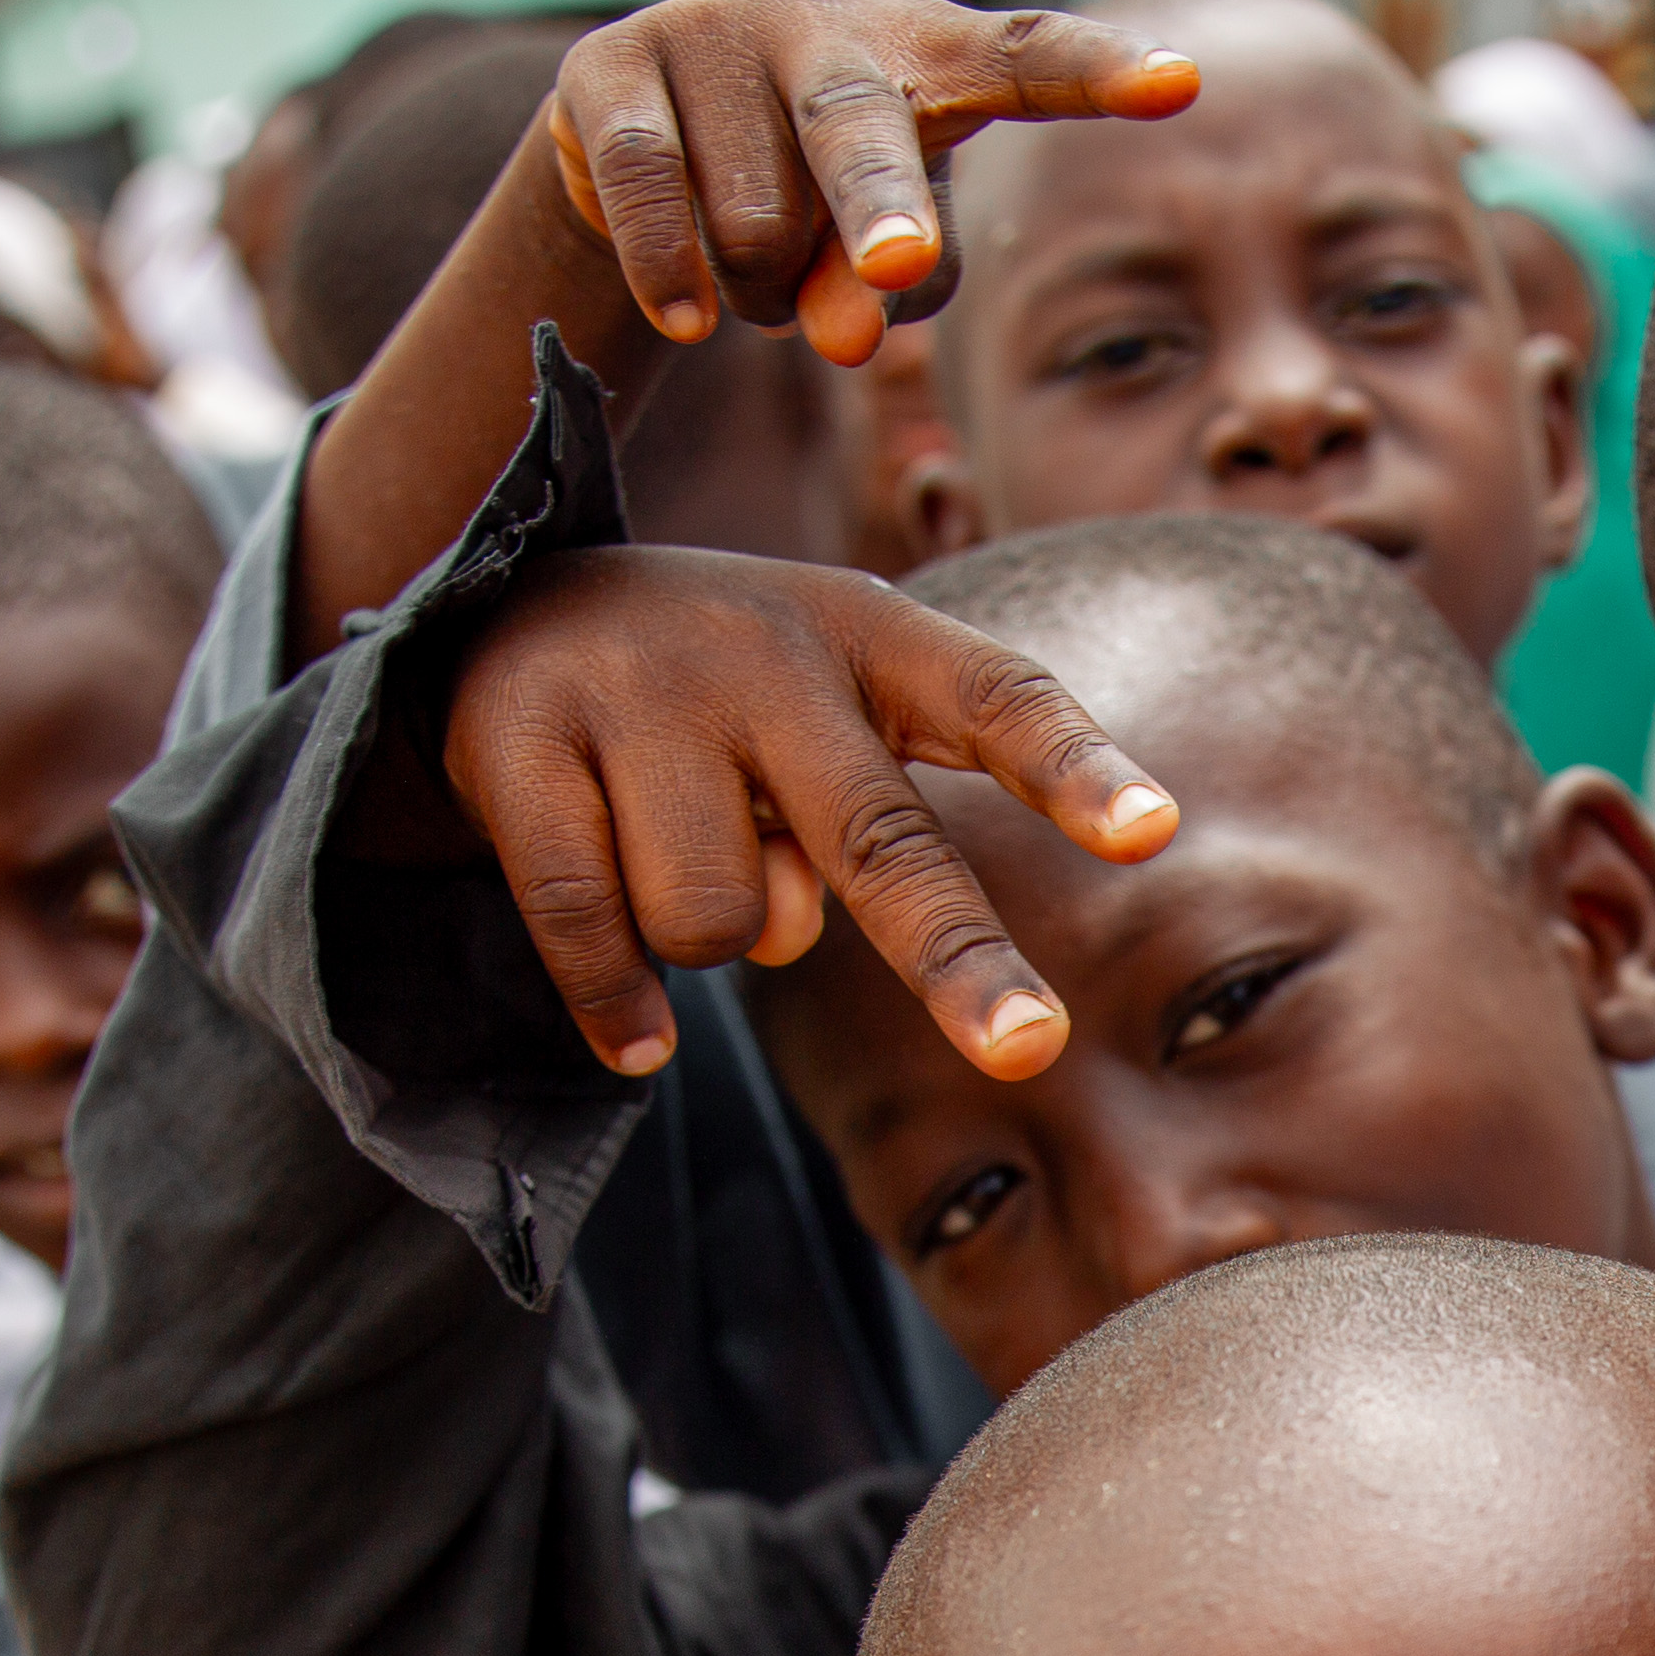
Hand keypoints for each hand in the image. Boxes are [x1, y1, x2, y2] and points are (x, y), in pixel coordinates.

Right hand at [440, 546, 1177, 1081]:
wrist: (499, 605)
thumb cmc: (717, 698)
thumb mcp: (815, 715)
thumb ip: (849, 823)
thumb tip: (787, 927)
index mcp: (869, 633)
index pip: (995, 699)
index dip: (1074, 770)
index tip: (1155, 833)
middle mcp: (761, 650)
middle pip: (879, 839)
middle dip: (957, 958)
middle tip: (1031, 1050)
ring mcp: (636, 690)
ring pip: (719, 921)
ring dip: (706, 940)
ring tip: (668, 854)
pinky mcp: (517, 740)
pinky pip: (594, 929)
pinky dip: (619, 1006)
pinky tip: (638, 1040)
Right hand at [547, 0, 1199, 358]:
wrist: (638, 140)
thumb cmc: (808, 195)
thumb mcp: (874, 247)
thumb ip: (889, 288)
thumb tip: (846, 334)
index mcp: (922, 55)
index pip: (1026, 59)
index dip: (1099, 76)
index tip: (1182, 85)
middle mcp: (821, 22)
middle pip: (861, 131)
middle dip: (880, 207)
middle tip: (893, 269)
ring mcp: (712, 33)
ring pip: (757, 220)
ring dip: (763, 292)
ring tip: (757, 271)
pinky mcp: (610, 68)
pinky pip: (654, 198)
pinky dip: (674, 277)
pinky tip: (687, 317)